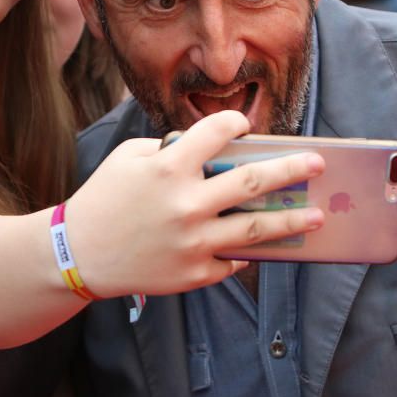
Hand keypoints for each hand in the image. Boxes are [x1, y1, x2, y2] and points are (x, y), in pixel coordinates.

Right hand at [66, 110, 325, 297]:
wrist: (78, 255)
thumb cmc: (104, 199)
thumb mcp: (128, 157)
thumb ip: (168, 147)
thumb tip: (210, 146)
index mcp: (169, 167)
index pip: (217, 133)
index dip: (236, 123)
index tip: (246, 126)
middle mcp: (186, 203)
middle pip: (254, 182)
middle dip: (292, 169)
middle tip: (317, 164)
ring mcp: (193, 242)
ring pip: (256, 229)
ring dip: (292, 220)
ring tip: (318, 215)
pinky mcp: (194, 273)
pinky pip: (233, 260)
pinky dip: (250, 251)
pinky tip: (268, 245)